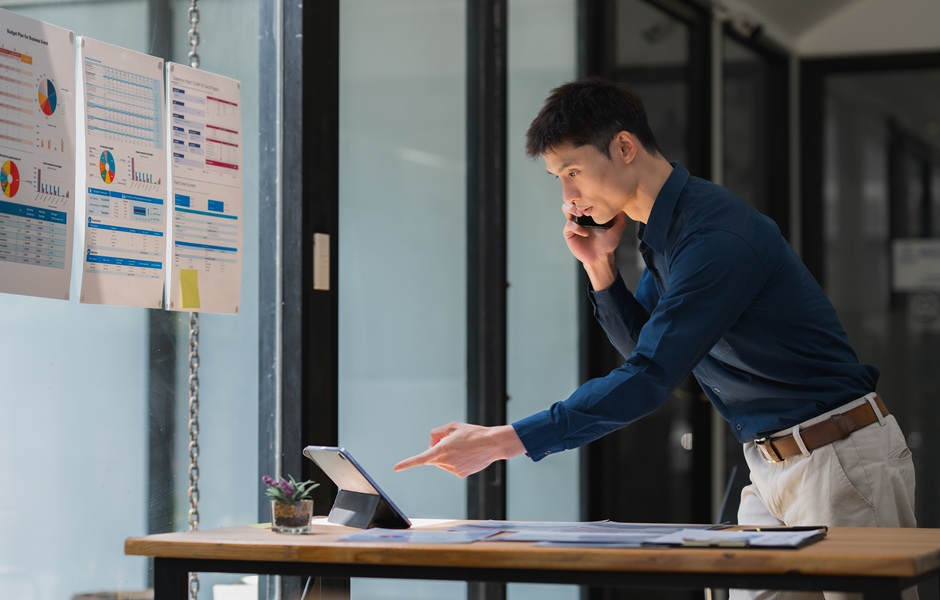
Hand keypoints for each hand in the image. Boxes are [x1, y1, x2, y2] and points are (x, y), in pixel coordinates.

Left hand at [394, 423, 524, 477]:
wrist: (493, 444)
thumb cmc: (473, 433)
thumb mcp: (452, 426)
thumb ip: (437, 432)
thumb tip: (432, 443)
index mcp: (443, 449)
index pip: (421, 458)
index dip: (407, 463)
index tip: (396, 468)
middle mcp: (446, 462)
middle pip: (432, 456)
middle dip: (437, 449)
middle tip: (451, 440)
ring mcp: (453, 469)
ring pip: (442, 462)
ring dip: (447, 455)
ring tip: (463, 448)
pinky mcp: (460, 474)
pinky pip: (451, 467)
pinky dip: (455, 461)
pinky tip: (467, 455)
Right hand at [563, 206, 627, 289]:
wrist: (601, 257)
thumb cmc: (608, 244)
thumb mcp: (618, 229)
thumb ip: (621, 218)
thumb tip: (622, 206)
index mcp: (590, 213)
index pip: (585, 199)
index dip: (587, 196)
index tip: (593, 199)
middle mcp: (581, 217)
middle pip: (573, 200)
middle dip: (576, 199)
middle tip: (585, 206)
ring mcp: (574, 224)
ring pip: (565, 209)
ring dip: (571, 209)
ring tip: (581, 214)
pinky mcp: (569, 233)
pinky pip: (568, 225)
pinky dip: (576, 227)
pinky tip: (585, 233)